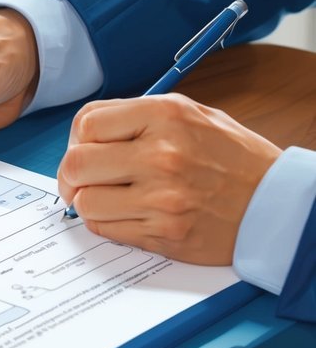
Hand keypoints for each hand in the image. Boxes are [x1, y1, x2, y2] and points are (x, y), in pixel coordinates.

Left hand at [58, 94, 281, 264]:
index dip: (77, 139)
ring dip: (89, 201)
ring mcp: (162, 197)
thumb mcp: (190, 115)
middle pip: (76, 164)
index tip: (84, 149)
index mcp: (165, 116)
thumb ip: (137, 117)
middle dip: (72, 175)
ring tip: (109, 198)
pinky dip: (107, 222)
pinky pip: (105, 228)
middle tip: (82, 181)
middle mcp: (161, 155)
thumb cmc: (231, 157)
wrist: (274, 202)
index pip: (87, 123)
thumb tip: (85, 133)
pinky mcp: (164, 232)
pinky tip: (126, 214)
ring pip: (85, 201)